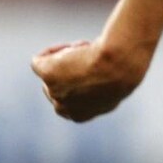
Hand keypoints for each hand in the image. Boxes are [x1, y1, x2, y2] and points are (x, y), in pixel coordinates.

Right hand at [32, 37, 150, 122]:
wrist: (119, 65)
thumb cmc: (124, 73)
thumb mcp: (115, 86)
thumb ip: (101, 87)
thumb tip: (96, 78)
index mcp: (79, 115)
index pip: (69, 100)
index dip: (79, 81)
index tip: (92, 68)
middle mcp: (63, 108)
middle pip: (58, 85)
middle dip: (70, 69)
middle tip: (89, 56)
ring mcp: (53, 92)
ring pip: (49, 71)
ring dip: (65, 58)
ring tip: (85, 49)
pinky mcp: (46, 74)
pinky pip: (38, 62)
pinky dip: (51, 52)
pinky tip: (72, 47)